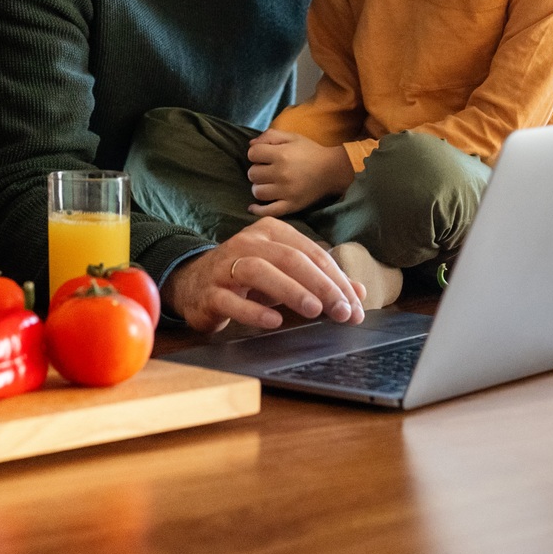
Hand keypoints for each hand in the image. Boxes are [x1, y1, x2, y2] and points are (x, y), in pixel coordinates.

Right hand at [162, 217, 366, 333]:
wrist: (194, 284)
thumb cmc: (247, 278)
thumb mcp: (286, 274)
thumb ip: (321, 280)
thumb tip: (358, 292)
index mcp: (271, 233)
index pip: (311, 253)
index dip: (336, 279)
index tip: (356, 305)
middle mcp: (248, 243)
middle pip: (290, 259)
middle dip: (321, 285)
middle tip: (343, 311)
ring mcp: (226, 266)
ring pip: (260, 271)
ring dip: (290, 290)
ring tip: (314, 310)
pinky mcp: (210, 292)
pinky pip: (232, 300)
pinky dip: (254, 310)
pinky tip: (274, 320)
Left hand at [245, 129, 354, 217]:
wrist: (332, 170)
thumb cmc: (310, 151)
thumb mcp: (292, 137)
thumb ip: (270, 135)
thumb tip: (250, 144)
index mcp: (281, 154)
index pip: (252, 154)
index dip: (256, 153)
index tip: (264, 156)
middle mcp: (282, 173)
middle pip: (252, 174)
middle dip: (257, 170)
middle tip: (268, 170)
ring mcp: (286, 191)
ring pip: (257, 192)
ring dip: (259, 187)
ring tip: (268, 184)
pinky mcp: (291, 205)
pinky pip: (268, 211)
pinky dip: (258, 210)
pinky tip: (253, 207)